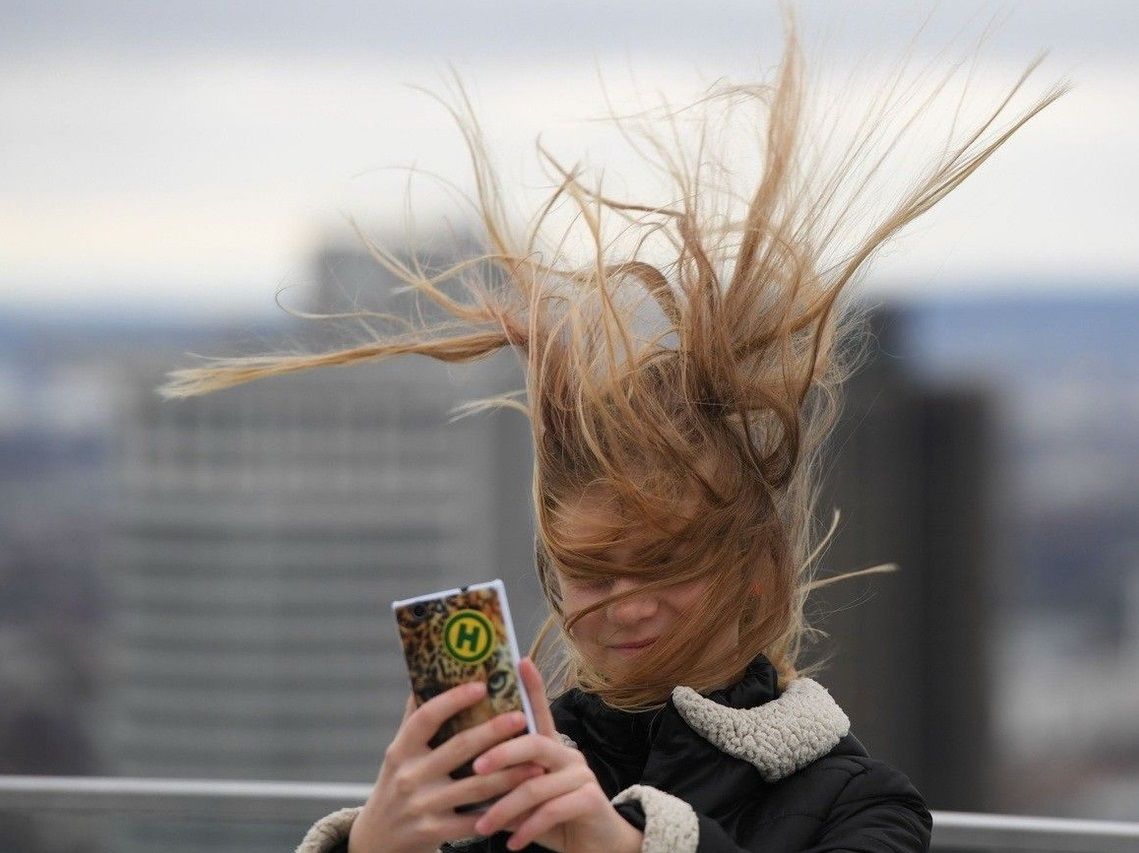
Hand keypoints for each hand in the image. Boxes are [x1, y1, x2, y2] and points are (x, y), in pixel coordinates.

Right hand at [348, 681, 545, 852]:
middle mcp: (409, 776)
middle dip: (494, 732)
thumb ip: (415, 719)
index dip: (453, 699)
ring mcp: (422, 806)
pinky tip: (523, 801)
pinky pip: (476, 821)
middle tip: (522, 717)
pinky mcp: (434, 832)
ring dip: (510, 774)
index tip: (482, 685)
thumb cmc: (396, 785)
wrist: (377, 841)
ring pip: (476, 786)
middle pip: (459, 748)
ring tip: (537, 762)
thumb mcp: (398, 753)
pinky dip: (501, 811)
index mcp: (401, 750)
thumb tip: (430, 673)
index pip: (426, 717)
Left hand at [469, 657, 644, 852]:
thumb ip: (508, 784)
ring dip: (505, 808)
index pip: (541, 711)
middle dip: (501, 753)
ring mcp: (581, 775)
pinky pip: (551, 811)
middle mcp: (568, 755)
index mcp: (551, 748)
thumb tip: (468, 780)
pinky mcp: (590, 800)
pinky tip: (513, 842)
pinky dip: (527, 829)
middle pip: (534, 743)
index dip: (533, 686)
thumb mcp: (528, 800)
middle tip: (474, 769)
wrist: (598, 847)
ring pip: (535, 785)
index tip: (520, 660)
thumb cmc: (556, 819)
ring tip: (483, 826)